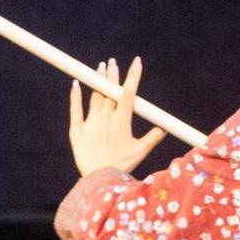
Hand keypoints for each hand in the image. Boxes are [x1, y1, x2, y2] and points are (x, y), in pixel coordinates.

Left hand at [68, 57, 166, 176]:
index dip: (133, 75)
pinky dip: (75, 96)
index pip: (129, 92)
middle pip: (109, 90)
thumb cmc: (121, 165)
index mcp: (122, 120)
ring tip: (100, 68)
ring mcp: (90, 122)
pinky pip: (75, 109)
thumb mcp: (140, 151)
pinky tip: (76, 84)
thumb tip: (164, 128)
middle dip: (112, 75)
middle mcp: (106, 117)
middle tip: (112, 61)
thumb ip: (153, 137)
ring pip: (94, 96)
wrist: (99, 178)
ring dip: (98, 81)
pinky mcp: (77, 129)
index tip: (136, 62)